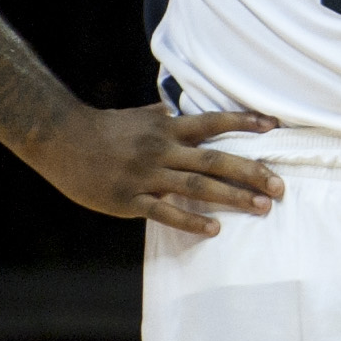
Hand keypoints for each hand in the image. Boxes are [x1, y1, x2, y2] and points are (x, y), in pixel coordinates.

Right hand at [33, 100, 274, 236]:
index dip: (243, 122)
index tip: (273, 126)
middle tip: (280, 186)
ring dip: (232, 197)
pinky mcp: (130, 199)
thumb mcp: (138, 116)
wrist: (59, 139)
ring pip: (198, 186)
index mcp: (165, 128)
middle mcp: (161, 149)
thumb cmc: (103, 129)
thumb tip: (182, 110)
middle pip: (215, 159)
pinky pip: (165, 212)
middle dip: (250, 172)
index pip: (213, 122)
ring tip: (261, 208)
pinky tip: (214, 230)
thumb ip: (164, 118)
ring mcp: (146, 175)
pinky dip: (192, 220)